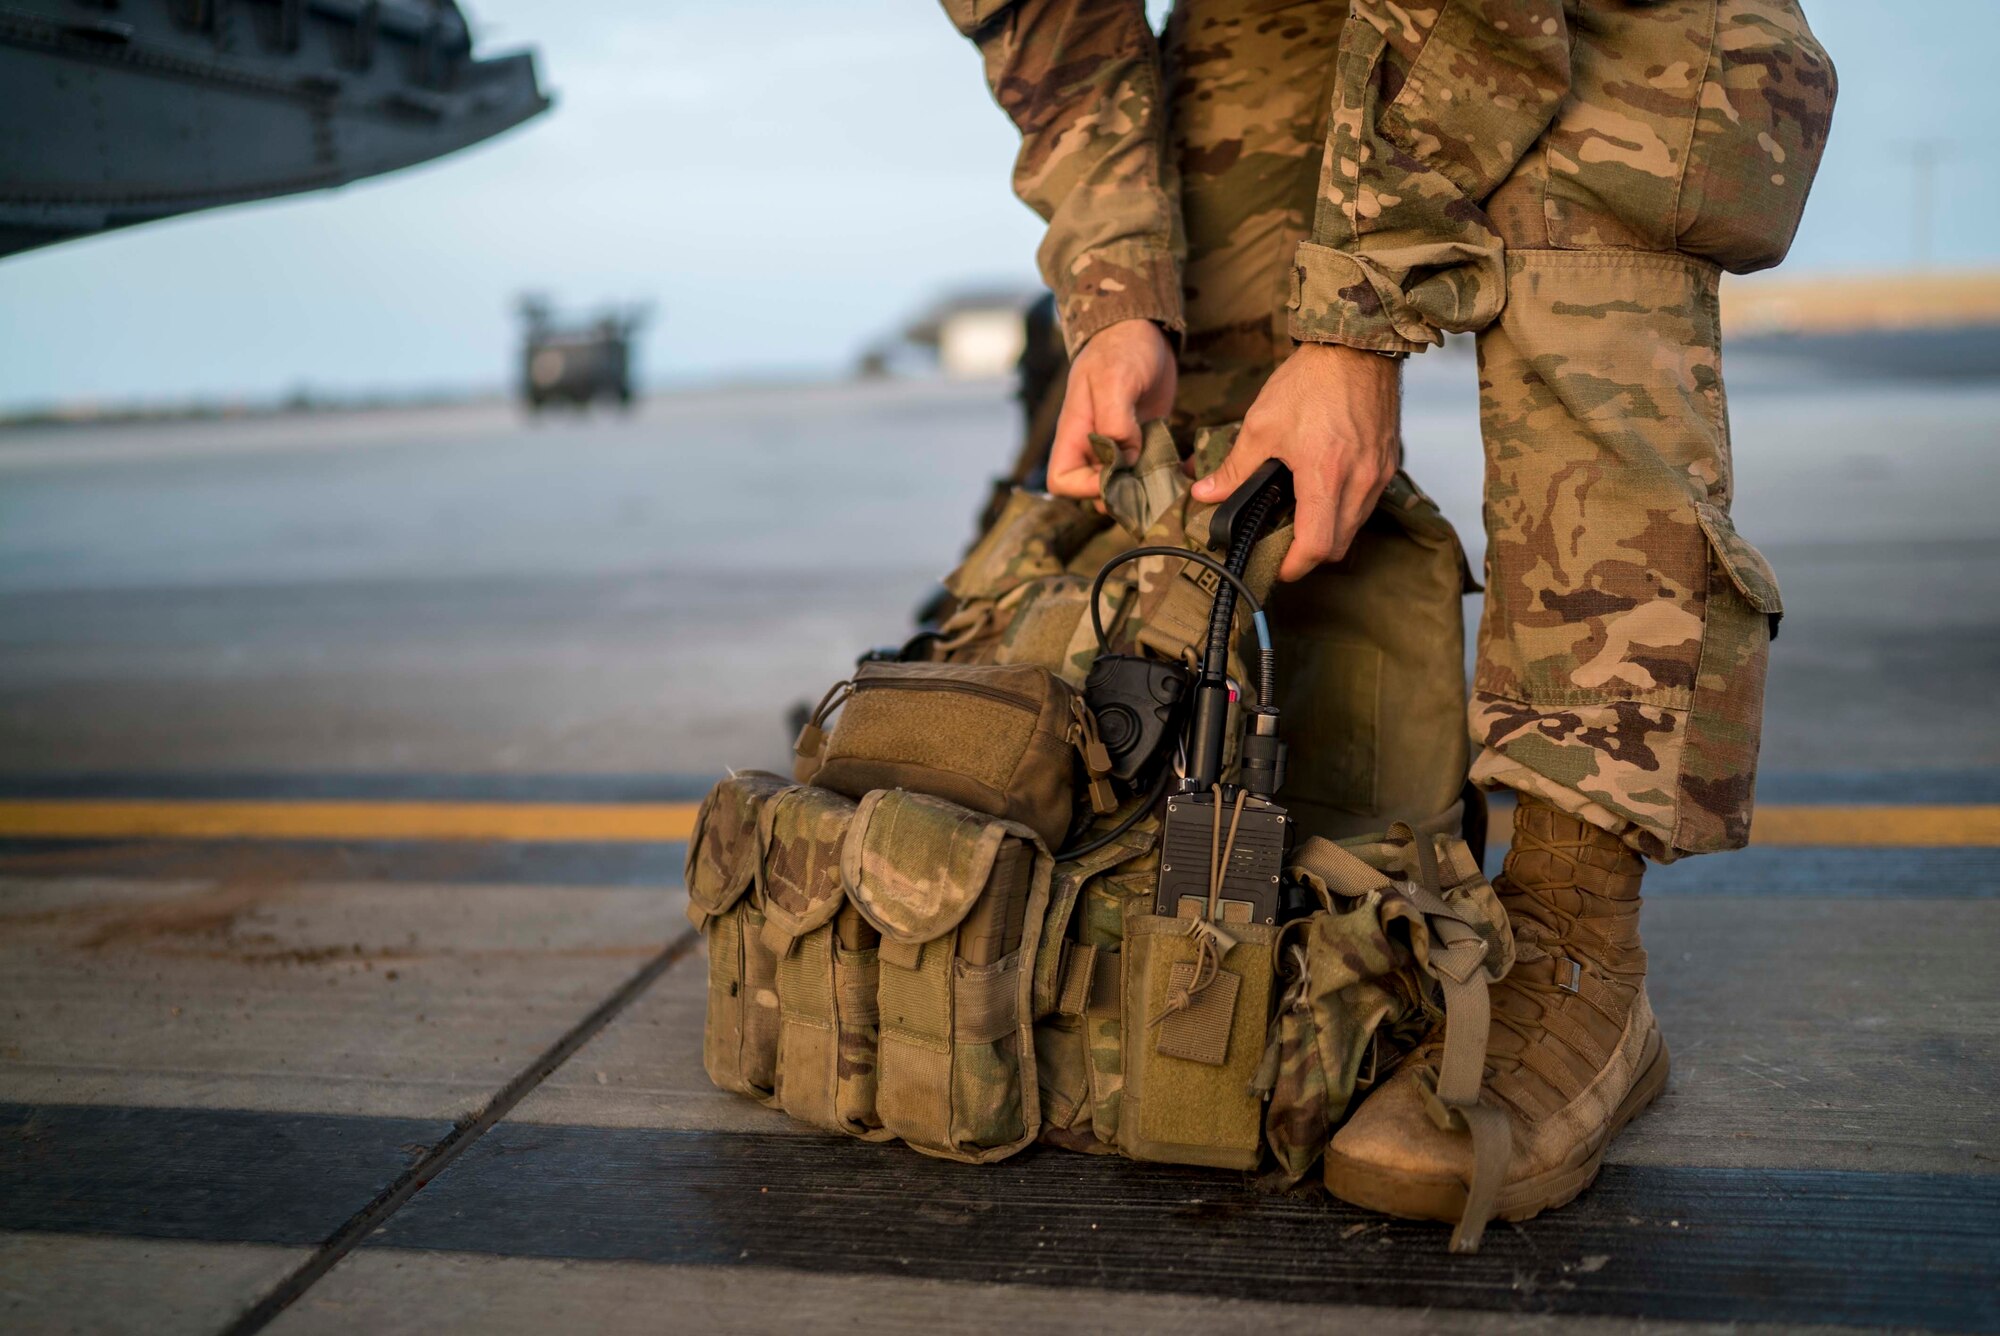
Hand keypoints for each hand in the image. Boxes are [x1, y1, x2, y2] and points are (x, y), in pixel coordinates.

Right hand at [1046, 319, 1177, 499]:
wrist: (1143, 329)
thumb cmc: (1121, 348)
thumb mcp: (1114, 381)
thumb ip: (1115, 423)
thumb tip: (1124, 461)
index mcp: (1074, 432)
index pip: (1061, 480)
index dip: (1085, 488)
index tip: (1117, 475)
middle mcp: (1091, 445)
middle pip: (1093, 490)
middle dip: (1120, 494)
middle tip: (1150, 486)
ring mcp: (1117, 445)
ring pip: (1122, 485)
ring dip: (1142, 489)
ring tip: (1166, 481)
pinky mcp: (1141, 442)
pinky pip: (1145, 471)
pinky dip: (1159, 475)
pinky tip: (1177, 469)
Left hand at [1191, 342, 1401, 581]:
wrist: (1356, 347)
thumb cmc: (1312, 381)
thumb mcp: (1261, 425)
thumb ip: (1234, 468)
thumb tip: (1205, 494)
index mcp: (1326, 474)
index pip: (1316, 546)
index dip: (1294, 566)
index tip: (1277, 566)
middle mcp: (1360, 480)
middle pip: (1339, 545)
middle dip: (1310, 553)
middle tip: (1283, 544)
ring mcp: (1380, 472)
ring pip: (1356, 526)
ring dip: (1329, 531)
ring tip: (1300, 517)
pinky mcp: (1389, 462)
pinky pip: (1367, 502)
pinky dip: (1345, 509)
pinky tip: (1323, 491)